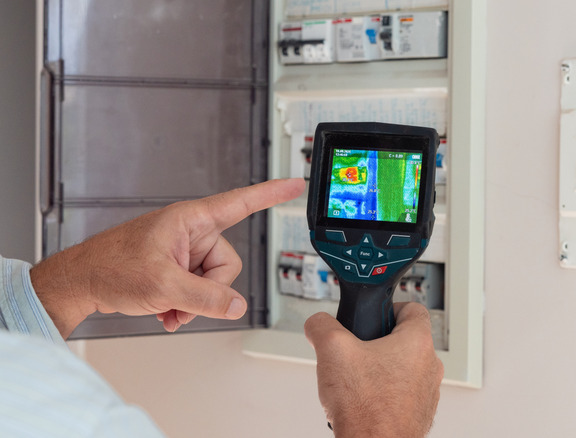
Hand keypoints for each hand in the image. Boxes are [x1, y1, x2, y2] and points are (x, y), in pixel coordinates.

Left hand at [30, 178, 304, 337]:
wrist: (80, 282)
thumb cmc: (110, 267)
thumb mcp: (164, 286)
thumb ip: (206, 298)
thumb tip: (237, 306)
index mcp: (191, 219)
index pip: (241, 202)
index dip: (271, 194)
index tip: (295, 184)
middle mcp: (191, 232)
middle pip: (227, 264)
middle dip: (208, 290)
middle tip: (180, 298)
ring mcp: (183, 251)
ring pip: (213, 282)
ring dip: (194, 302)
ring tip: (167, 307)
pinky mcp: (175, 267)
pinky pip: (198, 289)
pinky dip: (185, 305)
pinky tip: (166, 311)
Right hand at [304, 302, 443, 437]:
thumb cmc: (366, 408)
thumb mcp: (332, 350)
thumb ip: (322, 325)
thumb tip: (318, 324)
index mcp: (417, 342)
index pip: (412, 307)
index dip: (389, 307)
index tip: (374, 315)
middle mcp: (429, 365)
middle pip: (404, 340)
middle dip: (377, 343)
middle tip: (356, 351)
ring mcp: (426, 392)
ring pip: (402, 368)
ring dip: (380, 370)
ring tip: (357, 380)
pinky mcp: (418, 413)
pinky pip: (400, 393)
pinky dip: (383, 393)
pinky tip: (363, 400)